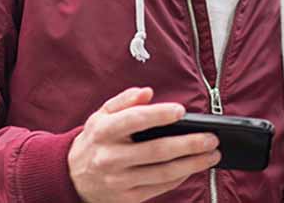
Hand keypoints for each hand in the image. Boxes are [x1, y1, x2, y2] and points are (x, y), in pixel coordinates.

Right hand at [68, 87, 220, 202]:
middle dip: (189, 144)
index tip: (182, 111)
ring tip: (213, 154)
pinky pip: (160, 187)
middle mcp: (110, 157)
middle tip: (212, 138)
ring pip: (163, 173)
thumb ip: (124, 101)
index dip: (159, 115)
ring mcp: (118, 181)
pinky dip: (180, 177)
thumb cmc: (95, 141)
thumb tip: (147, 92)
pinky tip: (194, 167)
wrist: (70, 177)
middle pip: (156, 151)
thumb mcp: (101, 116)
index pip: (134, 120)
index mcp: (103, 132)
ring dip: (193, 164)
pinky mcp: (127, 197)